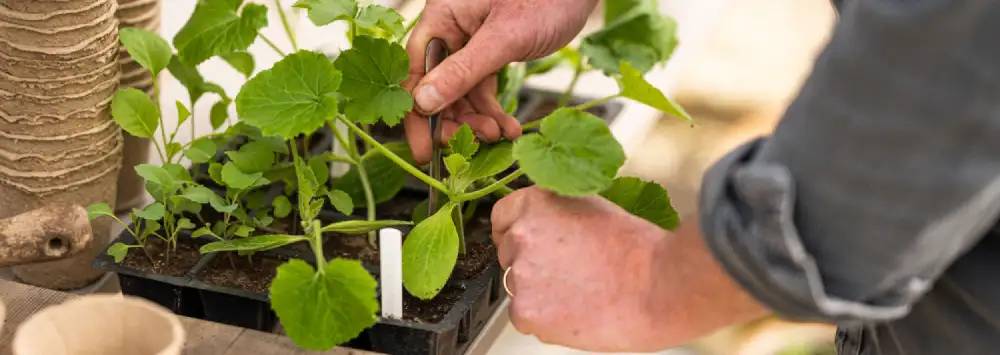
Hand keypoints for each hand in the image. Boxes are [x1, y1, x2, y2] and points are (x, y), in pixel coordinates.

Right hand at [404, 0, 598, 163]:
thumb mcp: (505, 38)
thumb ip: (464, 70)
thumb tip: (424, 102)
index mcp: (442, 16)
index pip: (415, 69)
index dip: (417, 112)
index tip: (425, 149)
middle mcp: (451, 29)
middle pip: (436, 85)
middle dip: (453, 119)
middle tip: (473, 143)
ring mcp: (471, 41)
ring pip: (461, 92)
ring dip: (477, 119)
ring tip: (499, 134)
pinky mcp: (492, 51)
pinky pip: (482, 87)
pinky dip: (493, 110)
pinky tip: (509, 127)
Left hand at [491, 187, 767, 351]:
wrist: (658, 286)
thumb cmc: (638, 249)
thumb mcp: (591, 207)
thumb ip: (557, 213)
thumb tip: (545, 224)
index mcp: (535, 204)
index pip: (502, 217)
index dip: (517, 232)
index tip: (533, 245)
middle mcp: (520, 236)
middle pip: (509, 254)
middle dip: (532, 263)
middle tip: (568, 273)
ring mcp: (520, 275)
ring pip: (517, 287)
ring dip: (539, 292)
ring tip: (579, 292)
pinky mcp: (525, 311)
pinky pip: (524, 316)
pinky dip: (544, 318)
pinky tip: (574, 311)